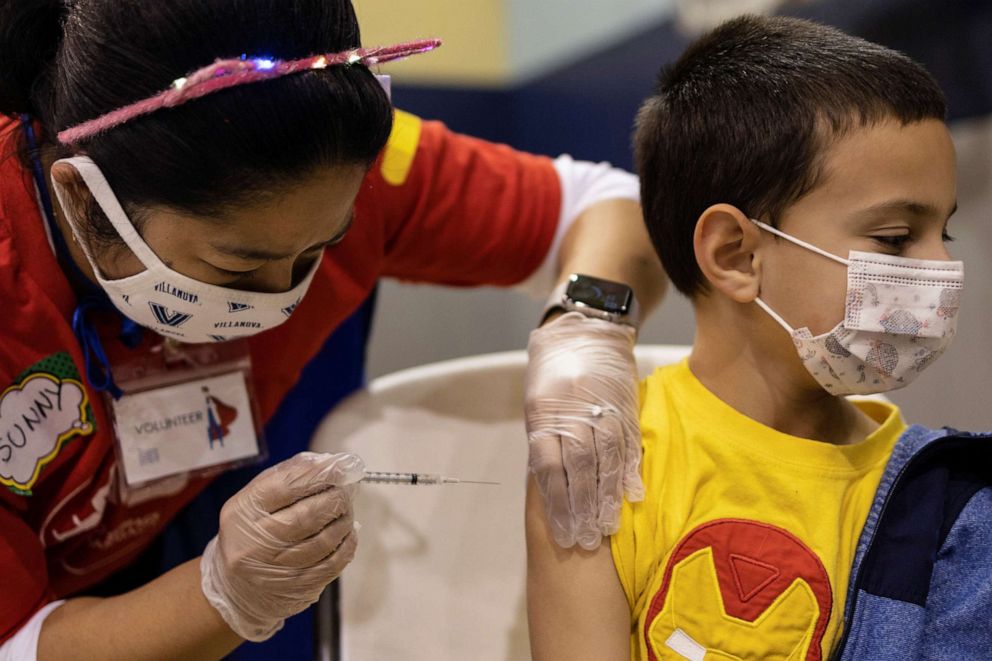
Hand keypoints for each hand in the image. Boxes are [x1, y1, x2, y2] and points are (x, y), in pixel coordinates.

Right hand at [200, 451, 364, 640]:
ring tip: (346, 510)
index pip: (285, 487)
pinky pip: (332, 564)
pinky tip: (347, 534)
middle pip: (307, 515)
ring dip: (344, 520)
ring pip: (323, 540)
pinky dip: (347, 545)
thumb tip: (330, 462)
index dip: (318, 475)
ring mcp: (275, 570)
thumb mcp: (257, 498)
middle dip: (335, 498)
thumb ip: (290, 476)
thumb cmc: (253, 531)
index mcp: (243, 513)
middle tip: (346, 489)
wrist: (237, 587)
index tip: (340, 467)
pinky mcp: (295, 588)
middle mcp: (254, 544)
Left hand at [525, 312, 643, 549]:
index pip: (548, 466)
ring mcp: (600, 407)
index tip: (562, 531)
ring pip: (604, 459)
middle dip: (581, 508)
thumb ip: (546, 439)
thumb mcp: (539, 401)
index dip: (556, 502)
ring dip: (606, 497)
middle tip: (585, 540)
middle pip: (577, 468)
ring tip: (607, 527)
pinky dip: (630, 470)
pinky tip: (633, 496)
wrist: (586, 326)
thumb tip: (551, 483)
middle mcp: (571, 411)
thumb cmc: (554, 370)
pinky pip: (628, 441)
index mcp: (543, 412)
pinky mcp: (624, 404)